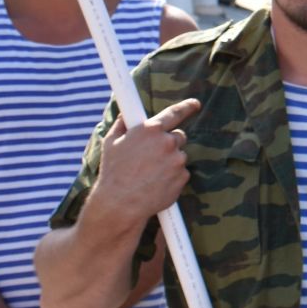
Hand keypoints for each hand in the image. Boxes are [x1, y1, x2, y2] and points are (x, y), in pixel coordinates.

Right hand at [88, 98, 199, 225]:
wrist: (120, 203)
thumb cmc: (113, 172)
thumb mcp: (111, 143)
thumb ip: (122, 125)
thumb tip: (125, 114)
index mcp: (151, 129)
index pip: (175, 113)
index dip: (187, 107)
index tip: (195, 104)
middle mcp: (167, 142)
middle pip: (179, 136)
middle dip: (169, 143)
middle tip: (153, 156)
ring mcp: (177, 160)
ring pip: (179, 156)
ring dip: (169, 161)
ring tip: (149, 174)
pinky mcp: (183, 176)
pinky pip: (181, 173)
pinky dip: (172, 177)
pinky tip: (156, 184)